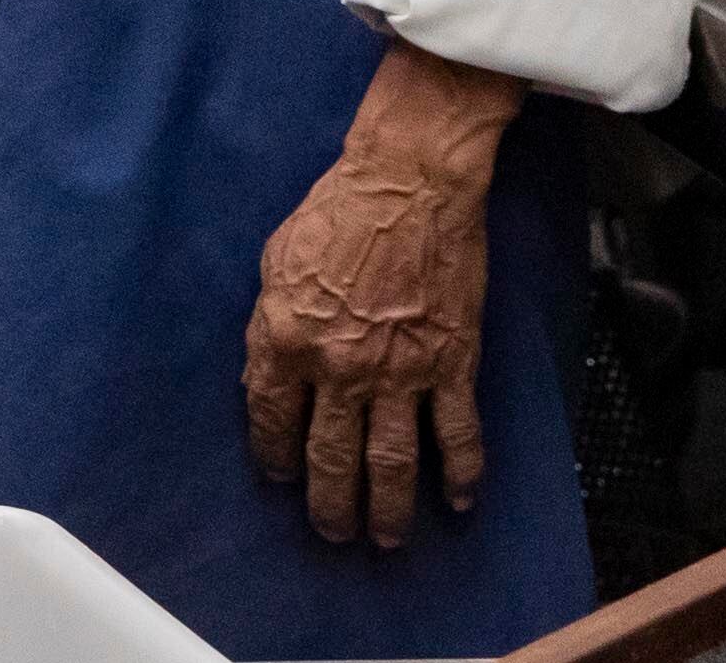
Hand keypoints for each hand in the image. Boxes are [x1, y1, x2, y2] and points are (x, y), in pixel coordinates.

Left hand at [245, 41, 517, 547]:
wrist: (406, 186)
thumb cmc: (333, 214)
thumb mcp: (273, 264)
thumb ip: (268, 326)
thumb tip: (264, 377)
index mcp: (285, 338)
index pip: (270, 418)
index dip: (273, 455)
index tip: (279, 477)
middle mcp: (338, 367)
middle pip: (330, 456)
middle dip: (330, 504)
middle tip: (333, 533)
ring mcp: (399, 371)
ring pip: (392, 461)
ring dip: (389, 508)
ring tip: (386, 539)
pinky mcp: (450, 365)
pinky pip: (458, 434)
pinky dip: (461, 475)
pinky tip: (457, 503)